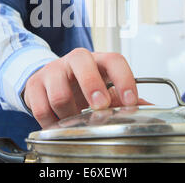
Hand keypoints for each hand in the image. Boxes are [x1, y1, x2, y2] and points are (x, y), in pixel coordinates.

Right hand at [23, 48, 144, 127]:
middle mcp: (74, 61)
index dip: (124, 79)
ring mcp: (52, 71)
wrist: (49, 81)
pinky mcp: (35, 85)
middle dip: (92, 86)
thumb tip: (149, 110)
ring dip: (70, 114)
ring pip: (60, 93)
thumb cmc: (80, 84)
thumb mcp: (104, 87)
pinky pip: (41, 108)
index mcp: (97, 61)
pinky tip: (58, 123)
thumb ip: (124, 98)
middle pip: (81, 62)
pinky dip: (51, 122)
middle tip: (100, 106)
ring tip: (74, 120)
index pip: (113, 60)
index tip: (130, 101)